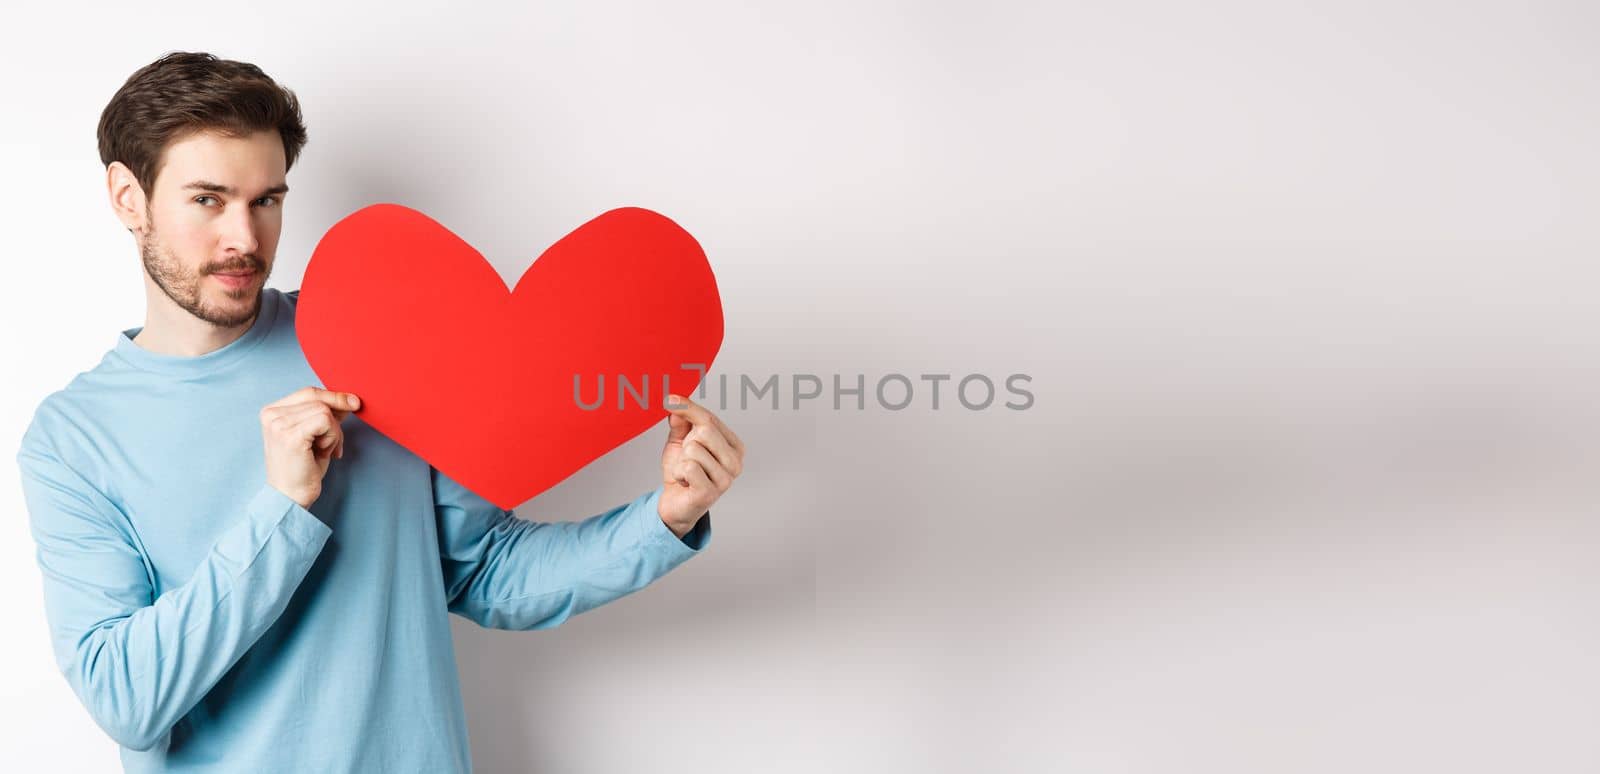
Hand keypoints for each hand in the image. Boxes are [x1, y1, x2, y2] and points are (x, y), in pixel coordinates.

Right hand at [261, 386, 361, 508]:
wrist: (291, 497)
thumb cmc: (303, 469)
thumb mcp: (315, 436)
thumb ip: (326, 415)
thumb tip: (348, 400)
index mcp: (272, 412)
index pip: (308, 392)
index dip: (334, 396)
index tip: (354, 402)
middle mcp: (271, 415)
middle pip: (318, 399)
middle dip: (335, 420)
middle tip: (334, 444)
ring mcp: (279, 424)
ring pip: (325, 410)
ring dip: (334, 433)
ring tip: (323, 451)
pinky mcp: (290, 435)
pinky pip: (326, 421)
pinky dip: (332, 437)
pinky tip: (323, 453)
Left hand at [659, 393, 743, 535]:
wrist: (675, 504)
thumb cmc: (683, 472)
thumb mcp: (680, 442)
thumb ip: (681, 422)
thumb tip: (676, 403)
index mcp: (734, 446)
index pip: (710, 418)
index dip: (688, 408)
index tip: (670, 399)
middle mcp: (735, 462)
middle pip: (705, 430)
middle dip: (687, 442)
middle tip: (687, 458)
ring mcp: (726, 478)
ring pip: (693, 449)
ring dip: (681, 460)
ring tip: (686, 472)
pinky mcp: (711, 492)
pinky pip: (687, 467)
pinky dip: (678, 472)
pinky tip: (684, 482)